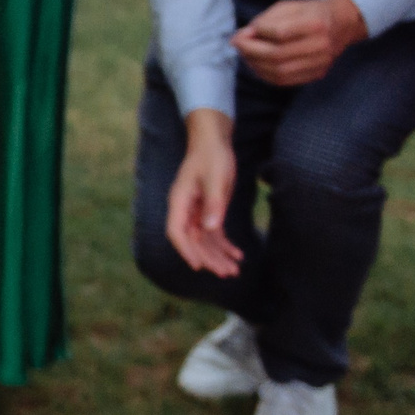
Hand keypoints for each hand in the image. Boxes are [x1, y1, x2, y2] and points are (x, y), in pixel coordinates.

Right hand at [165, 109, 242, 277]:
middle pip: (193, 240)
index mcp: (180, 201)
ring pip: (204, 240)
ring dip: (218, 256)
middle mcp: (184, 209)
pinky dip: (225, 244)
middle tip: (227, 273)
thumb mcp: (216, 178)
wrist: (213, 140)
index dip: (186, 250)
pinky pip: (214, 233)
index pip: (176, 232)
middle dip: (209, 258)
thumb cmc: (212, 155)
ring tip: (234, 271)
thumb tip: (211, 229)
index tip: (199, 265)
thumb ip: (213, 204)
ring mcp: (196, 211)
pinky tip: (238, 255)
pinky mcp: (208, 210)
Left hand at [232, 0, 364, 87]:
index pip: (280, 33)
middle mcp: (321, 45)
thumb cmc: (310, 13)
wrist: (340, 24)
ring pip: (279, 71)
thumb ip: (265, 21)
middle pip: (277, 55)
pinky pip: (285, 80)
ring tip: (245, 54)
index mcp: (316, 23)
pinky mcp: (317, 73)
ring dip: (255, 64)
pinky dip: (265, 74)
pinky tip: (257, 64)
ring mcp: (321, 62)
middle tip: (237, 44)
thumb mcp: (289, 7)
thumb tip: (242, 37)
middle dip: (250, 51)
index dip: (258, 33)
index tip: (245, 31)